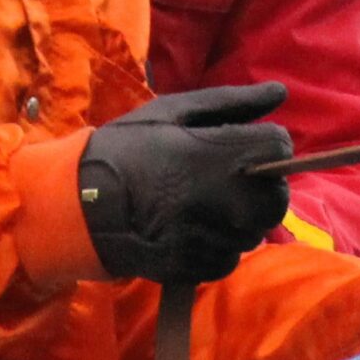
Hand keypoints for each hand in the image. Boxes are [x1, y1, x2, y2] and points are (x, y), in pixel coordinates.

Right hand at [78, 82, 294, 286]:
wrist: (79, 202)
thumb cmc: (127, 148)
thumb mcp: (173, 113)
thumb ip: (230, 103)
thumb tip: (281, 92)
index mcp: (212, 153)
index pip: (277, 149)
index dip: (268, 144)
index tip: (246, 145)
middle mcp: (216, 198)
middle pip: (275, 200)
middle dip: (261, 188)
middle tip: (232, 180)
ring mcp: (205, 237)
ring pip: (254, 232)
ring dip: (240, 218)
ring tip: (206, 203)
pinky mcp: (192, 267)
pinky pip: (229, 259)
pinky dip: (219, 245)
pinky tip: (193, 228)